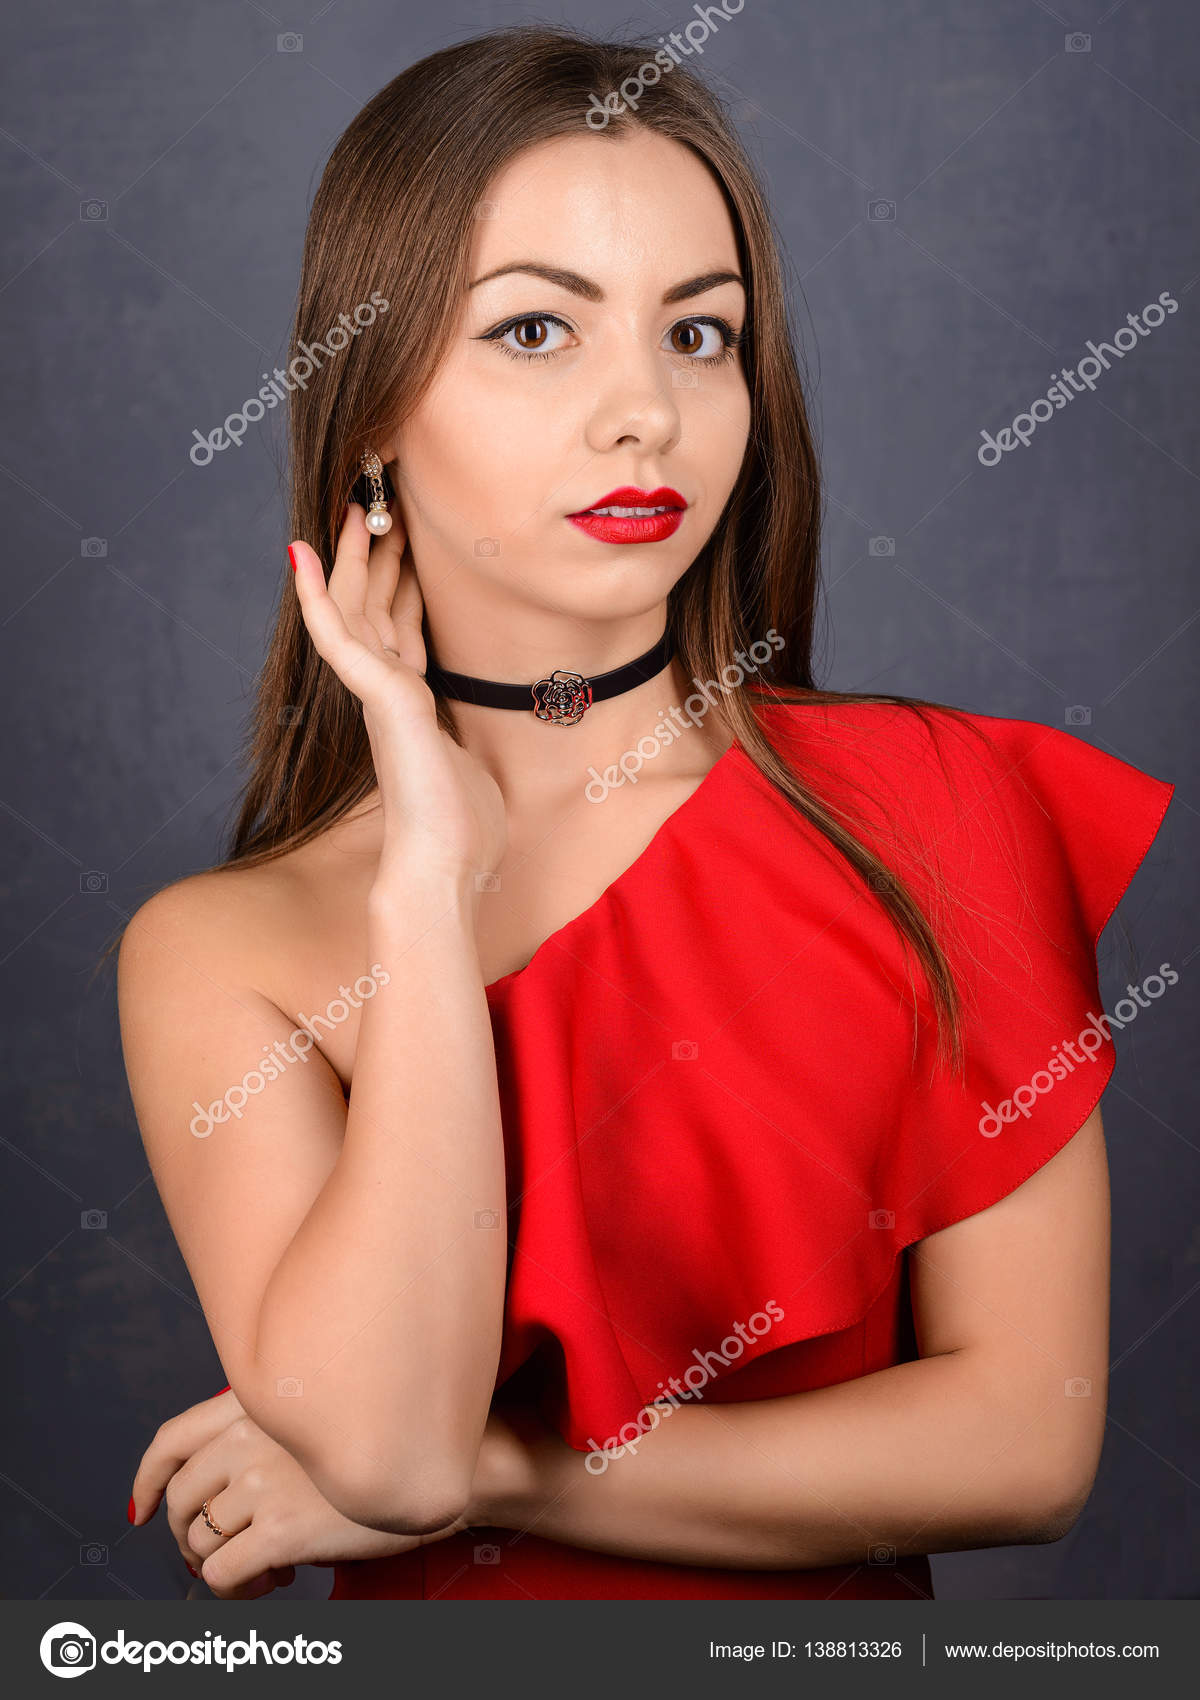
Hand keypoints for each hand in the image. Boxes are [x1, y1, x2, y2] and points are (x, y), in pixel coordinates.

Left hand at [128, 1389, 467, 1600]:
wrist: (446, 1463)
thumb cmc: (388, 1440)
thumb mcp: (315, 1416)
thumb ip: (265, 1430)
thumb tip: (218, 1486)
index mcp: (253, 1402)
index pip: (170, 1439)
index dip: (146, 1478)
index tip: (142, 1507)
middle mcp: (248, 1436)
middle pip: (178, 1501)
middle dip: (191, 1536)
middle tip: (231, 1549)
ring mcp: (262, 1482)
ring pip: (197, 1543)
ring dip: (222, 1566)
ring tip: (265, 1565)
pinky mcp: (281, 1529)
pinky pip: (222, 1576)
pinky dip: (238, 1591)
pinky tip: (278, 1579)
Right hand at [289, 501, 506, 883]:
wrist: (443, 873)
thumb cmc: (462, 836)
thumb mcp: (475, 772)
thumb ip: (466, 746)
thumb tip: (481, 747)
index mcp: (410, 710)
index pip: (401, 633)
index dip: (401, 588)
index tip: (407, 547)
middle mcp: (388, 696)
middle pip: (375, 610)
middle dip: (377, 556)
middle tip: (379, 503)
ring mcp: (378, 695)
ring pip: (354, 609)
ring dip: (350, 556)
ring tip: (355, 504)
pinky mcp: (379, 697)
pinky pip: (337, 633)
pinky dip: (316, 593)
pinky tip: (303, 551)